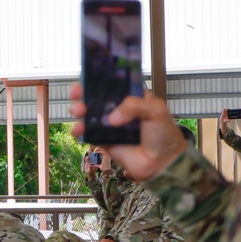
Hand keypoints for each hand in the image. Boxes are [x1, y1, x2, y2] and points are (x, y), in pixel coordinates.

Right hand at [69, 83, 186, 181]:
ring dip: (78, 110)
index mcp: (131, 97)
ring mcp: (108, 125)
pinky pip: (87, 133)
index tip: (87, 78)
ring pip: (87, 114)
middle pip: (95, 97)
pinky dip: (79, 130)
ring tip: (78, 111)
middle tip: (76, 93)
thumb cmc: (164, 134)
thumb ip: (134, 106)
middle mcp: (117, 109)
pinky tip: (78, 130)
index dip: (97, 79)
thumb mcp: (156, 111)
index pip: (111, 84)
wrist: (163, 163)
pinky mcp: (102, 140)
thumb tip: (111, 118)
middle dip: (82, 93)